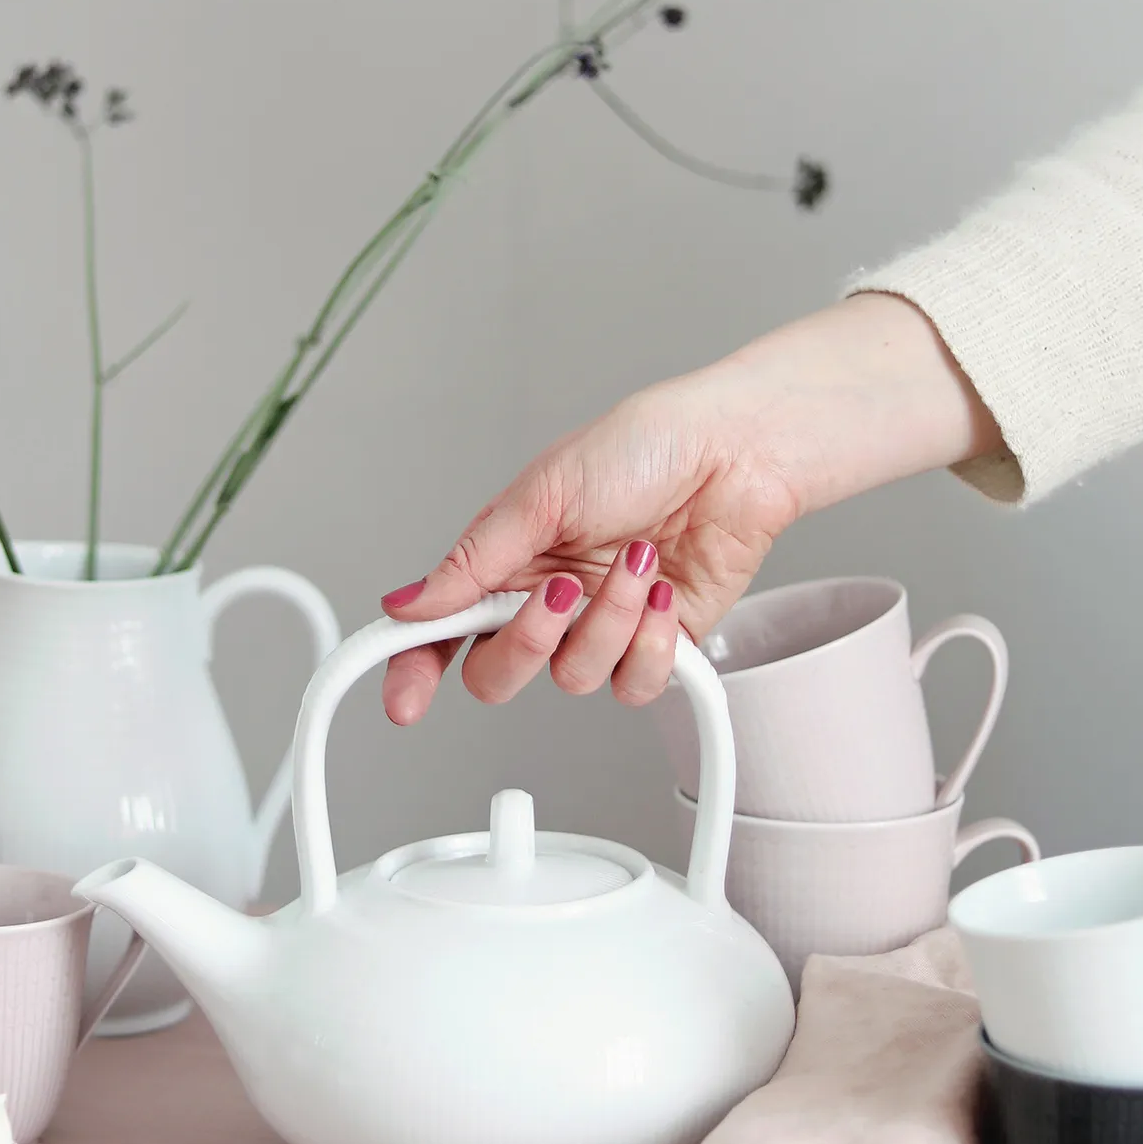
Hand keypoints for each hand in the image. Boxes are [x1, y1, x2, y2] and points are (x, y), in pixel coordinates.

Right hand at [377, 294, 999, 723]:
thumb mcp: (542, 493)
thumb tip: (405, 604)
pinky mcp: (658, 644)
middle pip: (500, 673)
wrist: (738, 451)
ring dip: (607, 622)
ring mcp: (603, 626)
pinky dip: (648, 643)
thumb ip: (473, 560)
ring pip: (574, 678)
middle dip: (527, 641)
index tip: (404, 698)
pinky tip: (660, 593)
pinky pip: (635, 685)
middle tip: (557, 594)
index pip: (444, 629)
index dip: (416, 667)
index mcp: (508, 559)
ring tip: (635, 562)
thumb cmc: (647, 446)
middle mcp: (549, 599)